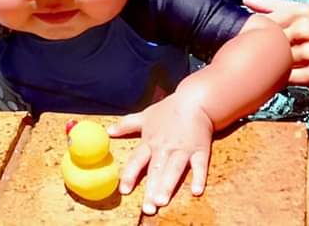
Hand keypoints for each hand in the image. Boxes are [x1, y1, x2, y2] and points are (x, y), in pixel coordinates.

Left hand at [107, 92, 213, 214]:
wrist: (195, 100)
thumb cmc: (169, 109)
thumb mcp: (146, 116)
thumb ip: (127, 125)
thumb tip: (108, 131)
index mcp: (151, 141)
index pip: (138, 160)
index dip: (130, 175)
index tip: (124, 190)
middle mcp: (165, 148)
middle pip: (157, 170)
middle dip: (151, 189)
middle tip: (147, 207)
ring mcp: (183, 150)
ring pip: (175, 169)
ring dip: (169, 185)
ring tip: (162, 201)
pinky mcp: (200, 150)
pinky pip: (200, 166)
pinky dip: (199, 178)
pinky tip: (196, 191)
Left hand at [243, 0, 308, 111]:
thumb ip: (277, 6)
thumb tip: (247, 1)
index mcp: (303, 11)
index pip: (267, 17)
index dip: (254, 26)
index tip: (247, 32)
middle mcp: (307, 29)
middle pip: (269, 38)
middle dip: (260, 46)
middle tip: (256, 51)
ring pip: (277, 59)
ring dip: (272, 63)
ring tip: (272, 63)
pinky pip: (287, 77)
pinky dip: (281, 77)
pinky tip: (282, 74)